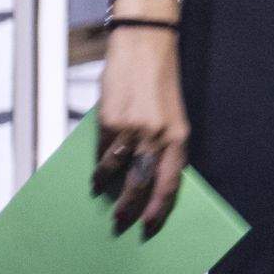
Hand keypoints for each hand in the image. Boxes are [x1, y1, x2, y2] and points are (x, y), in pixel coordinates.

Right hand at [92, 33, 187, 238]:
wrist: (144, 48)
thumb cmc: (157, 85)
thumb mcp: (170, 117)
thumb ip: (160, 144)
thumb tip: (141, 177)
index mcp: (179, 138)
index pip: (171, 183)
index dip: (159, 208)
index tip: (149, 226)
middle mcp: (158, 137)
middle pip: (142, 183)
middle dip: (129, 207)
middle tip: (119, 223)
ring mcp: (133, 130)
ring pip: (117, 170)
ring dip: (107, 186)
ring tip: (102, 195)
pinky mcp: (110, 120)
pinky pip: (101, 151)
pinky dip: (97, 165)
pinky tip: (94, 174)